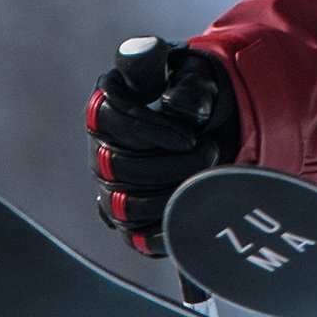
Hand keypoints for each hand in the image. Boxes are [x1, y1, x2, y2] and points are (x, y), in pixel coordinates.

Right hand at [87, 35, 239, 256]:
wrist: (214, 129)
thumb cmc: (199, 98)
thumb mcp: (200, 79)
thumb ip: (190, 85)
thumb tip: (178, 107)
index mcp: (109, 106)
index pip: (110, 118)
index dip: (148, 130)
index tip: (190, 137)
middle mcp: (102, 150)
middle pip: (119, 166)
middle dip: (172, 164)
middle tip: (211, 150)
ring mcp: (111, 188)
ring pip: (127, 205)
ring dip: (174, 194)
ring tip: (209, 178)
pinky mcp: (129, 221)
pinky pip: (138, 236)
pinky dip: (169, 227)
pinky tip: (196, 210)